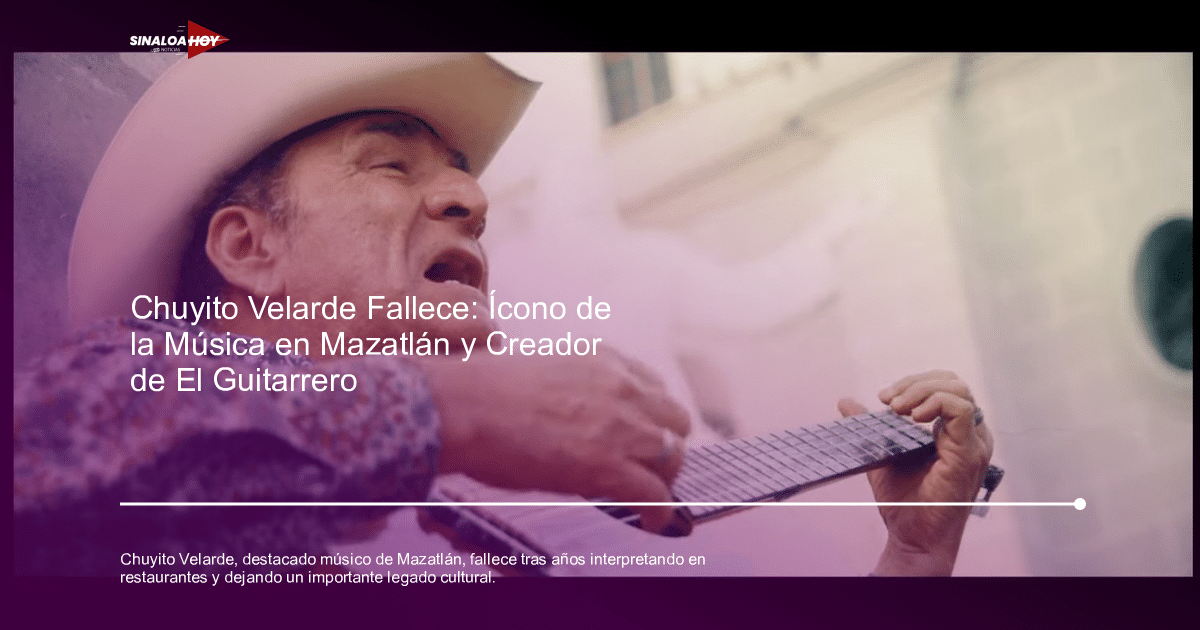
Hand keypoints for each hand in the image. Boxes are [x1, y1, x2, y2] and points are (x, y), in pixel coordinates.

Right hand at [418, 349, 689, 532]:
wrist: (464, 405)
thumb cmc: (481, 390)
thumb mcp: (542, 372)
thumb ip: (571, 389)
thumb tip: (570, 419)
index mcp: (602, 359)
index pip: (653, 385)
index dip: (652, 414)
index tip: (644, 430)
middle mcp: (621, 386)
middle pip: (674, 418)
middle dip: (665, 443)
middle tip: (649, 464)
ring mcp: (620, 425)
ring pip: (673, 455)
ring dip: (664, 477)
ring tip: (652, 495)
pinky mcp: (609, 464)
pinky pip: (657, 493)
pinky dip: (660, 511)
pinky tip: (652, 520)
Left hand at [837, 369, 993, 575]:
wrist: (912, 536)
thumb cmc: (904, 501)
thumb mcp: (882, 453)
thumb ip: (869, 426)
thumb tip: (846, 402)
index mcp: (955, 432)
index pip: (945, 387)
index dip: (914, 383)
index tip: (884, 397)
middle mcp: (970, 435)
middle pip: (952, 383)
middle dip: (916, 382)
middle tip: (888, 400)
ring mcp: (974, 443)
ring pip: (958, 390)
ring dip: (922, 390)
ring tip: (897, 407)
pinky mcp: (969, 454)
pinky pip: (961, 410)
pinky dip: (935, 402)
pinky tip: (913, 416)